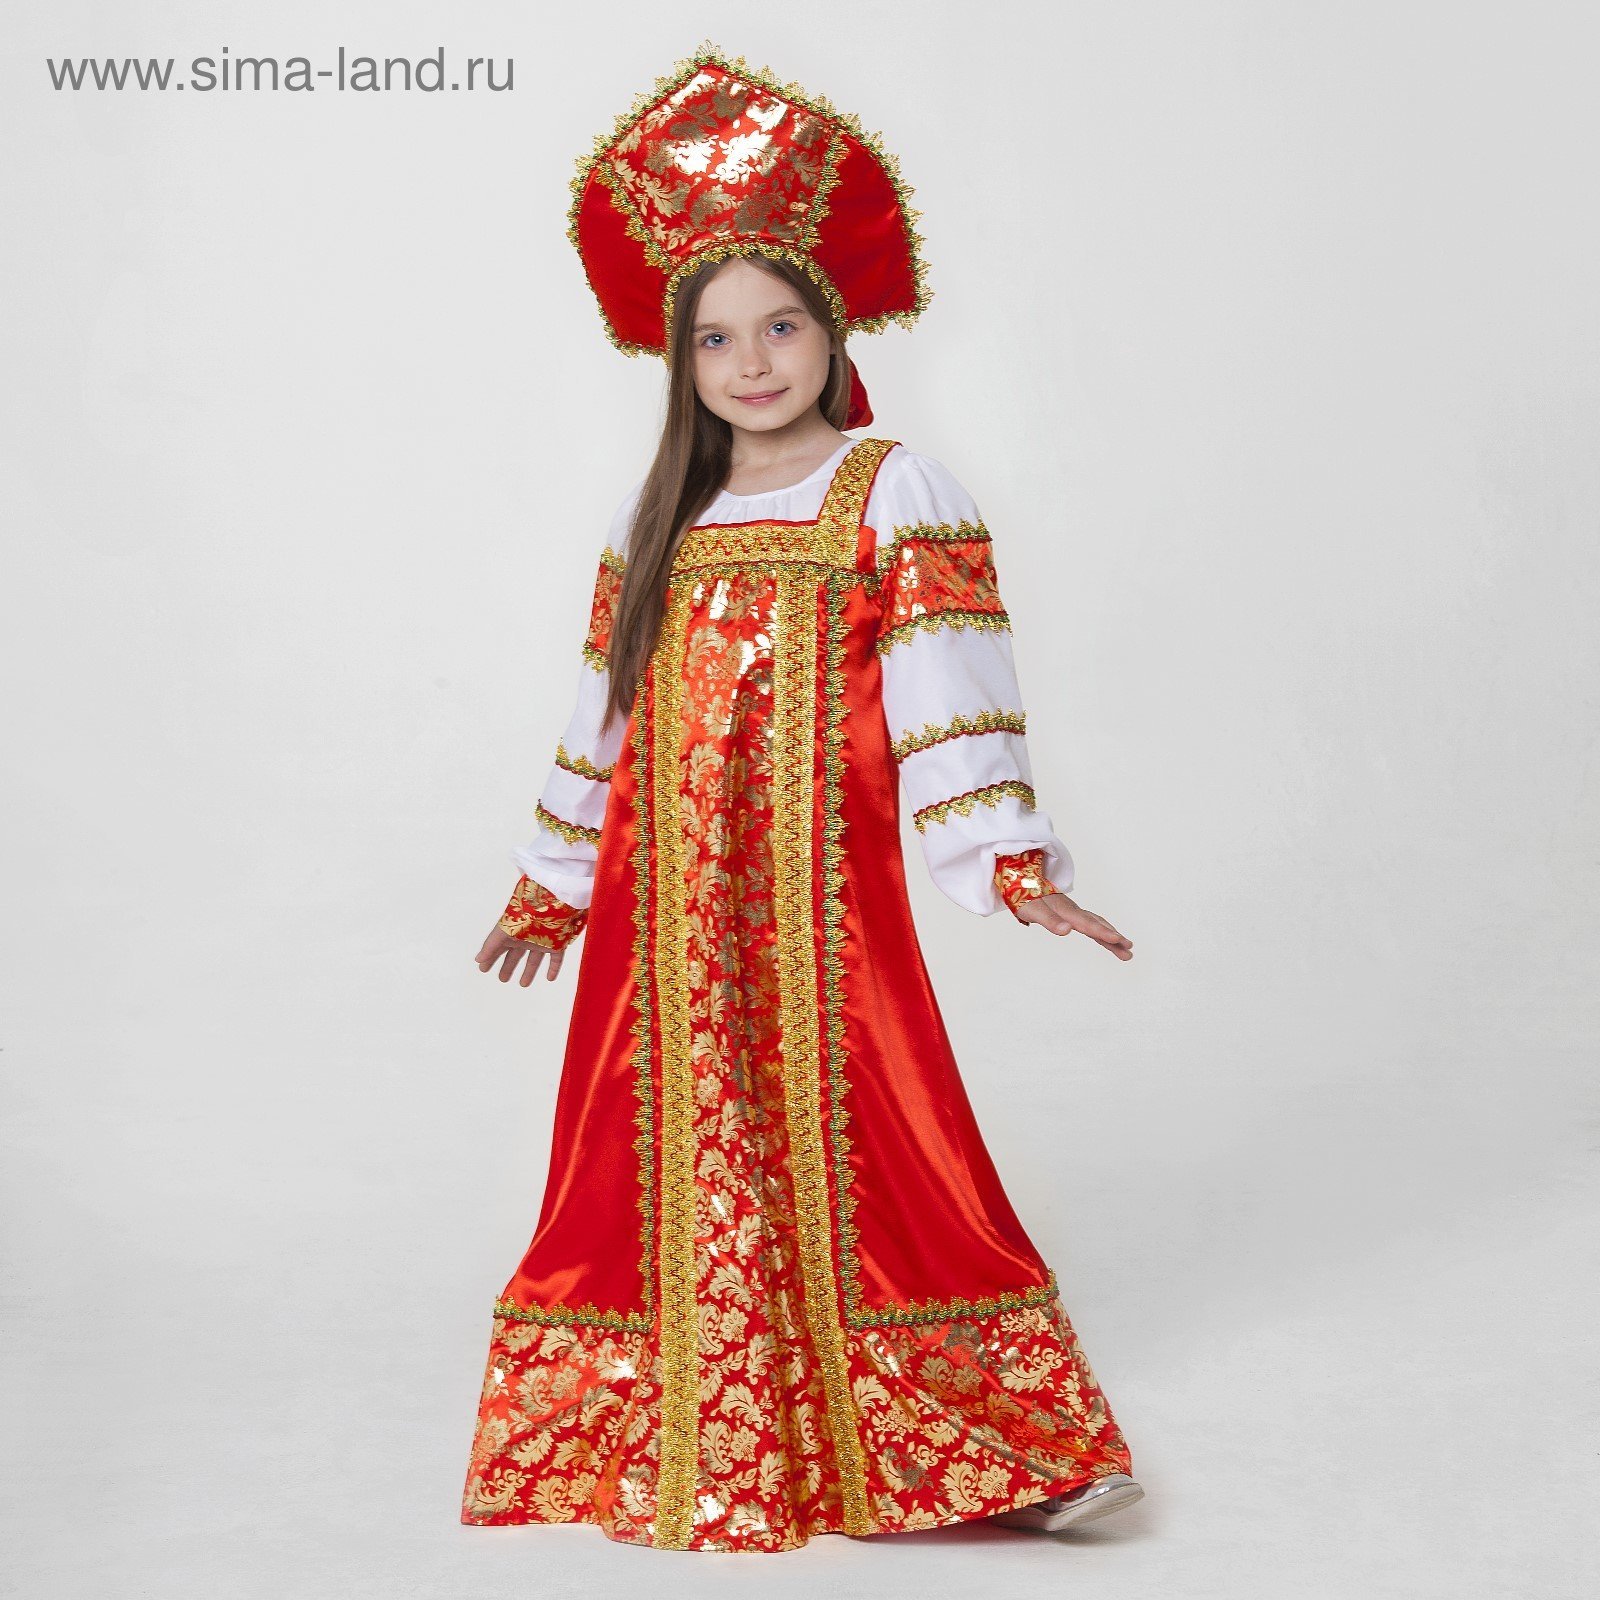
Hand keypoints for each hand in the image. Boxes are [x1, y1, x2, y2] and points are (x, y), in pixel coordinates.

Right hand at [475, 924, 566, 985]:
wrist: (550, 907)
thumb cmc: (524, 916)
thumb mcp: (503, 932)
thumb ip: (491, 946)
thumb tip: (478, 959)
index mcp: (512, 933)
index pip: (498, 948)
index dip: (491, 958)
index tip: (484, 969)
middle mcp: (526, 938)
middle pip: (515, 955)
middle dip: (509, 966)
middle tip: (502, 979)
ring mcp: (541, 941)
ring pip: (534, 959)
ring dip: (529, 971)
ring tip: (523, 984)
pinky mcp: (557, 944)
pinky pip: (556, 959)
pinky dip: (554, 968)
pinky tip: (550, 978)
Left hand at [1012, 893, 1132, 959]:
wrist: (1022, 879)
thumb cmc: (1025, 896)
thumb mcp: (1033, 911)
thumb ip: (1050, 921)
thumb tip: (1067, 931)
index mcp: (1066, 911)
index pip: (1088, 924)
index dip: (1103, 932)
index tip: (1118, 940)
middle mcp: (1073, 911)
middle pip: (1097, 925)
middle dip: (1114, 939)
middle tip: (1129, 951)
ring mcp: (1073, 912)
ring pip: (1097, 924)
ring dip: (1111, 936)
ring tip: (1126, 949)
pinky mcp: (1070, 914)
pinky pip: (1091, 923)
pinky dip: (1102, 931)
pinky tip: (1108, 939)